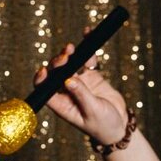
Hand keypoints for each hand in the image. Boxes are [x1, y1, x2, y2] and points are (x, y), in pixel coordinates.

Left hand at [37, 28, 129, 143]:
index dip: (41, 79)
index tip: (45, 70)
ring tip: (71, 48)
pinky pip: (87, 60)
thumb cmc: (103, 125)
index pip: (44, 90)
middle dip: (58, 63)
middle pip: (56, 73)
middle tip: (66, 54)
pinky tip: (89, 34)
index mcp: (61, 104)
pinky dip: (87, 49)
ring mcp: (78, 83)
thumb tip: (68, 80)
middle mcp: (66, 92)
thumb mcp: (92, 111)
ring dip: (70, 55)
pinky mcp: (91, 77)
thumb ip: (81, 94)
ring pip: (69, 65)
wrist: (119, 126)